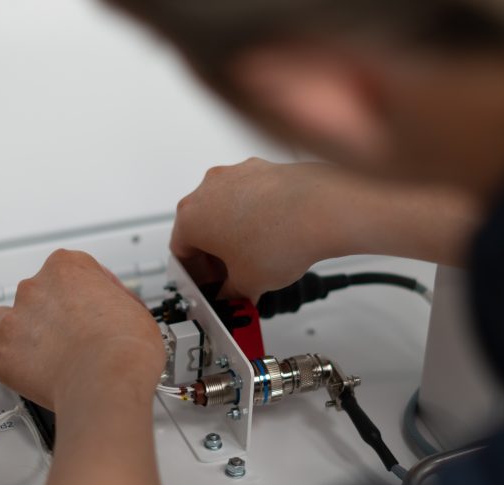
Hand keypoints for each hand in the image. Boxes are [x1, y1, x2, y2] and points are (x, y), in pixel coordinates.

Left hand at [0, 250, 164, 414]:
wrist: (108, 382)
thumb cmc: (126, 349)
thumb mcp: (135, 309)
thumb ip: (113, 299)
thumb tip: (110, 304)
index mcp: (69, 268)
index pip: (68, 271)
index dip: (81, 294)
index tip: (88, 308)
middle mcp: (36, 287)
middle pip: (36, 293)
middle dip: (50, 313)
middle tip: (70, 337)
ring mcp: (14, 318)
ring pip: (6, 316)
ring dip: (20, 330)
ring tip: (39, 351)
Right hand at [172, 158, 343, 299]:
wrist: (322, 210)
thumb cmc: (282, 237)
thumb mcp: (247, 284)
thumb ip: (230, 294)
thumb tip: (232, 295)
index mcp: (190, 216)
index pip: (181, 252)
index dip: (195, 276)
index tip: (209, 286)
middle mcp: (208, 189)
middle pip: (201, 228)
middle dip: (214, 257)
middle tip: (231, 278)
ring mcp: (236, 175)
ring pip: (225, 210)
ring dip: (234, 235)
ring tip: (256, 260)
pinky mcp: (262, 170)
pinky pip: (250, 197)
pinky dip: (255, 217)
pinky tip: (273, 238)